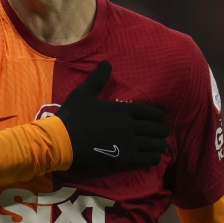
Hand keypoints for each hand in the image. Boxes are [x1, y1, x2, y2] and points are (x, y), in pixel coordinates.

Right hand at [55, 61, 169, 171]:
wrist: (61, 141)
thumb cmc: (72, 116)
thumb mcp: (83, 93)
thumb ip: (98, 78)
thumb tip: (107, 62)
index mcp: (122, 109)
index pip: (151, 112)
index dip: (159, 116)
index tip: (159, 118)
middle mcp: (130, 125)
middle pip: (157, 128)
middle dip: (162, 130)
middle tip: (161, 132)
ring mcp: (128, 143)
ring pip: (156, 144)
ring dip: (160, 145)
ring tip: (159, 146)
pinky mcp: (125, 159)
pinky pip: (149, 159)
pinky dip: (154, 158)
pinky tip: (151, 157)